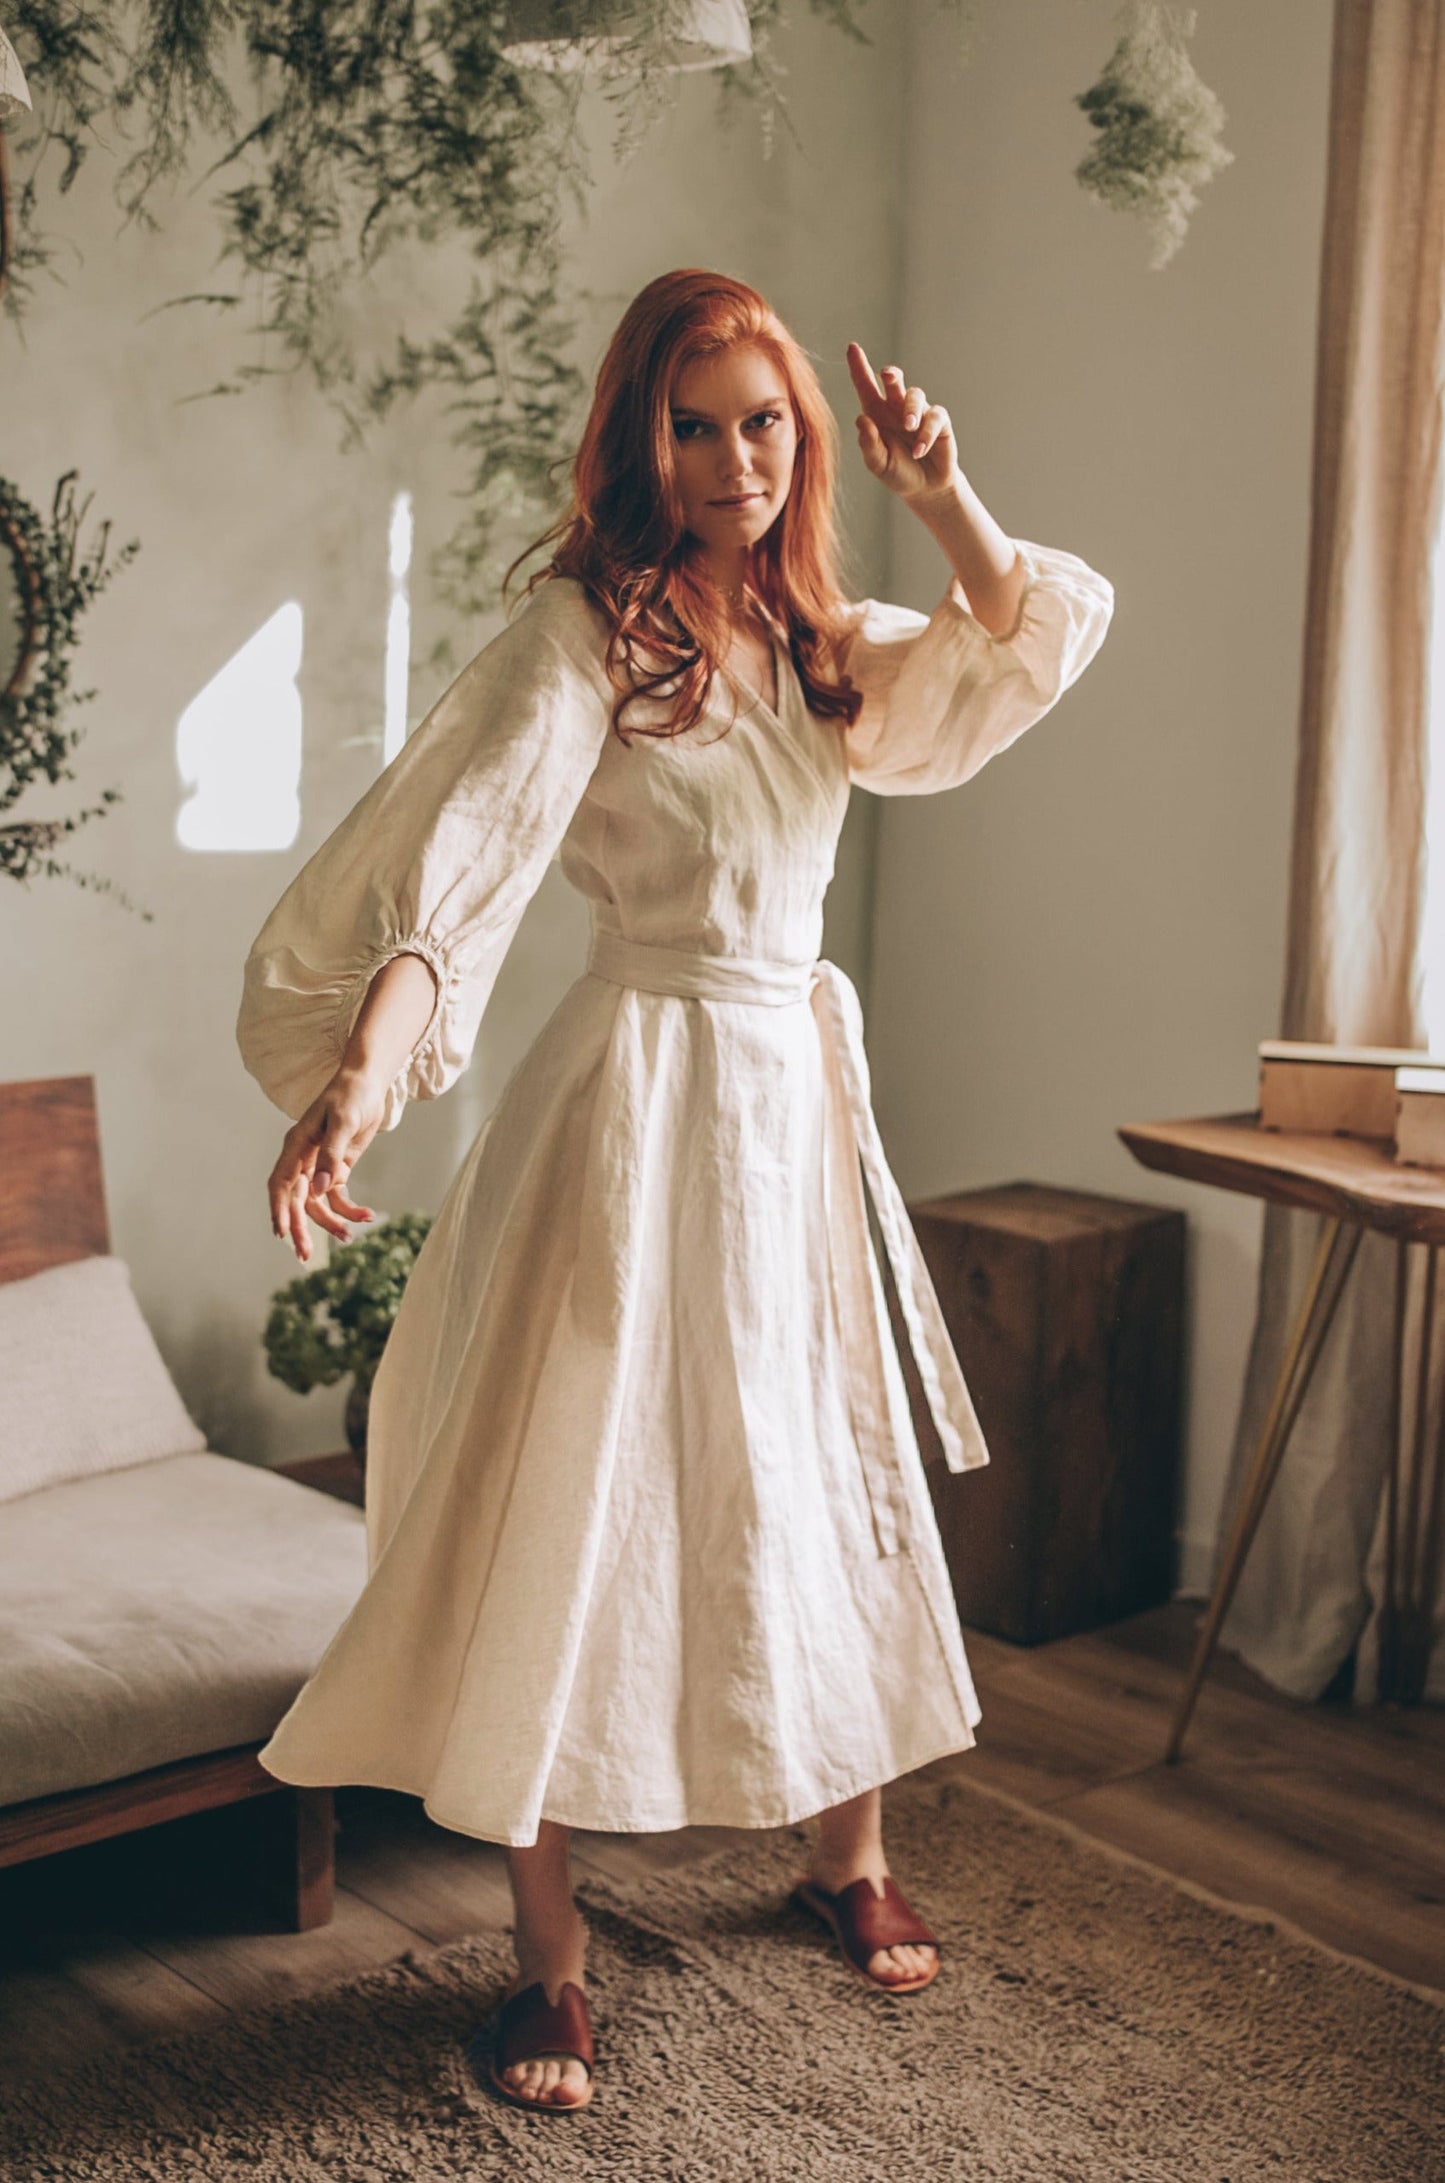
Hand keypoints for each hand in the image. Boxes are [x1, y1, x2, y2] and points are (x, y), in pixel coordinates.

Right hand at [269, 1064, 385, 1262]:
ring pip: (317, 1203)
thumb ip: (332, 1155)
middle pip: (296, 1200)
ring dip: (330, 1222)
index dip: (279, 1209)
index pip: (281, 1183)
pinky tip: (367, 1216)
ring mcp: (320, 1165)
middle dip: (300, 1227)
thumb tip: (320, 1189)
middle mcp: (303, 1158)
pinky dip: (350, 1209)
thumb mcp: (343, 1121)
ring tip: (349, 1238)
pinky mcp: (337, 1167)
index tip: (281, 1233)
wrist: (367, 1082)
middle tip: (305, 1255)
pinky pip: (338, 1196)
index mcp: (296, 1145)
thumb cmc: (350, 1095)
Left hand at [846, 342, 960, 503]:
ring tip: (908, 428)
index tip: (852, 347)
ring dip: (911, 410)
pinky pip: (934, 417)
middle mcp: (897, 408)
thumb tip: (861, 420)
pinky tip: (919, 450)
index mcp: (876, 414)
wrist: (925, 489)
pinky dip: (926, 432)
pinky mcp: (939, 421)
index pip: (866, 386)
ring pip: (915, 395)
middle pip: (894, 380)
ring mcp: (919, 412)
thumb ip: (868, 444)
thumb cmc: (897, 473)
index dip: (859, 367)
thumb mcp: (878, 464)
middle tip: (887, 375)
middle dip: (891, 374)